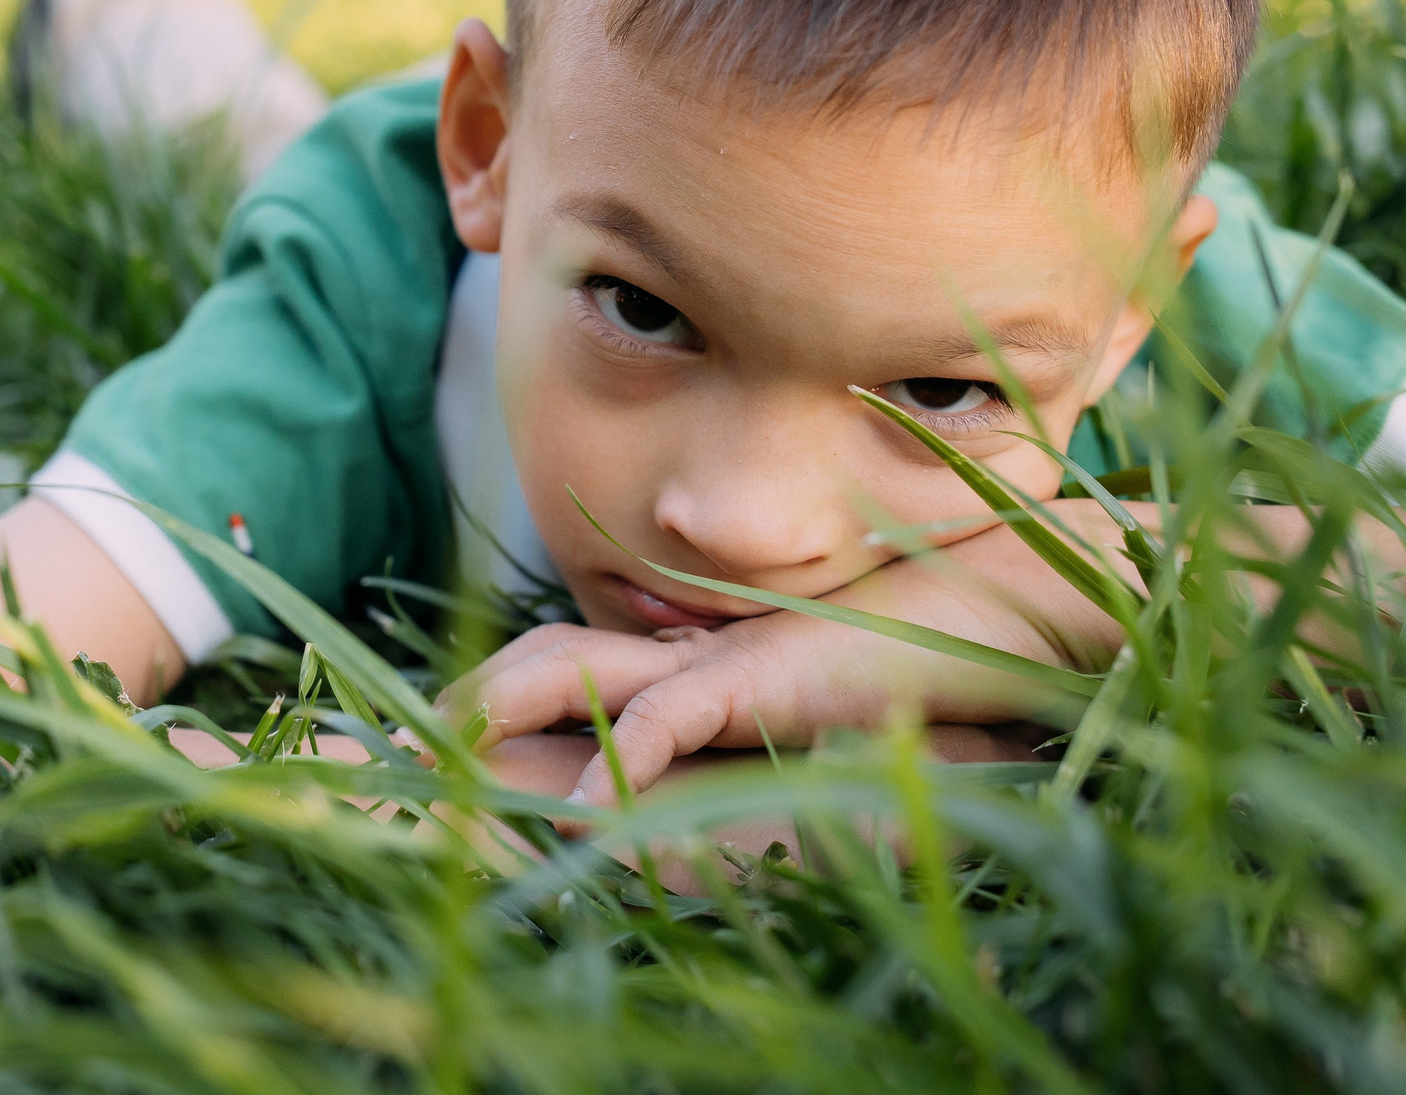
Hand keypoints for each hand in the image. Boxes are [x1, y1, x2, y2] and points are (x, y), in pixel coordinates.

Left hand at [443, 515, 1130, 808]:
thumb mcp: (818, 709)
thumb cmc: (923, 659)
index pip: (565, 668)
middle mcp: (689, 655)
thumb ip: (755, 732)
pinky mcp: (771, 675)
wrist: (1006, 607)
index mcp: (690, 665)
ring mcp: (722, 658)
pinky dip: (623, 753)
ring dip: (506, 698)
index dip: (493, 695)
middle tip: (398, 733)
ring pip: (581, 666)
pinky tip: (581, 799)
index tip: (422, 731)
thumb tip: (692, 778)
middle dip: (468, 695)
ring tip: (443, 735)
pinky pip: (675, 713)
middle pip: (546, 659)